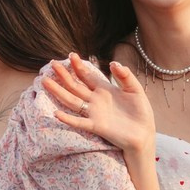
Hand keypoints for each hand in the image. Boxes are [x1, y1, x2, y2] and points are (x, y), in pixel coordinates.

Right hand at [38, 55, 156, 156]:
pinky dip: (68, 119)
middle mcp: (96, 100)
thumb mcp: (135, 90)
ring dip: (59, 91)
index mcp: (105, 90)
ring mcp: (94, 113)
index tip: (71, 55)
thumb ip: (125, 76)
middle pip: (76, 86)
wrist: (144, 134)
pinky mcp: (96, 126)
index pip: (88, 76)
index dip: (79, 66)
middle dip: (64, 75)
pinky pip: (79, 122)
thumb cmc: (141, 113)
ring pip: (72, 100)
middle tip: (52, 64)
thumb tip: (114, 63)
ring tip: (46, 81)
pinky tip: (56, 113)